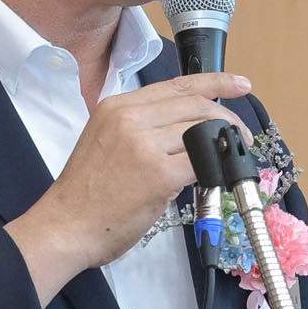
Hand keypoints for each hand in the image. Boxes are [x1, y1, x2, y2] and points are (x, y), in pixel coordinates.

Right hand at [6, 72, 251, 303]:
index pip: (177, 85)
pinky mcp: (158, 173)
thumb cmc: (85, 194)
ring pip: (202, 131)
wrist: (65, 226)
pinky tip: (218, 177)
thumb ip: (142, 129)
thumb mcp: (106, 142)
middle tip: (242, 135)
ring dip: (225, 144)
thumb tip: (185, 133)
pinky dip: (216, 169)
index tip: (240, 84)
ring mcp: (145, 144)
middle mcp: (130, 118)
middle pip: (195, 105)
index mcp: (118, 107)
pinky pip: (201, 162)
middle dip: (227, 118)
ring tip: (233, 158)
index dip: (215, 83)